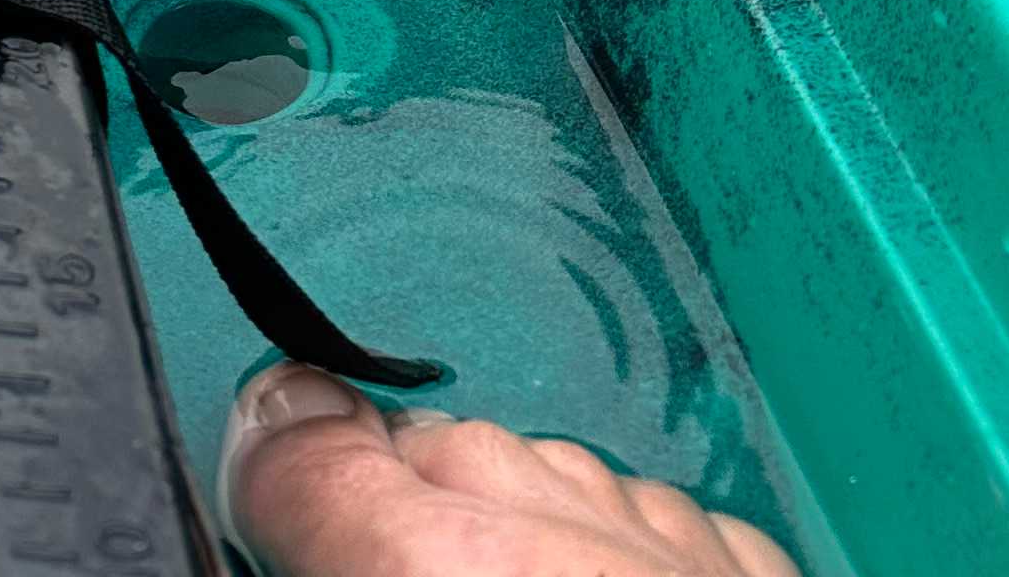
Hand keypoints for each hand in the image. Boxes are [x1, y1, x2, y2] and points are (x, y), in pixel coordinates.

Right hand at [222, 369, 799, 576]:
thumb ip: (330, 522)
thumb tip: (279, 448)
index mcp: (424, 552)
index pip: (295, 444)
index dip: (269, 460)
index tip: (262, 481)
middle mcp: (540, 510)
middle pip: (421, 454)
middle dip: (395, 506)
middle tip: (380, 565)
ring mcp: (654, 529)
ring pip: (539, 477)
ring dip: (509, 530)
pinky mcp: (745, 561)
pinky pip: (646, 526)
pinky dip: (615, 559)